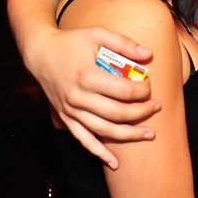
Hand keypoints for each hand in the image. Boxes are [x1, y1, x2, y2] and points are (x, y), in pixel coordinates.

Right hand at [28, 26, 159, 168]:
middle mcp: (78, 97)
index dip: (142, 90)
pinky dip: (99, 153)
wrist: (40, 53)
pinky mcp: (66, 118)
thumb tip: (148, 55)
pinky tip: (115, 163)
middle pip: (118, 113)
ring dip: (129, 135)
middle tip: (157, 107)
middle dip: (142, 113)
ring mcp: (71, 110)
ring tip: (149, 134)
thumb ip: (124, 43)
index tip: (149, 85)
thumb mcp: (97, 34)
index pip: (124, 91)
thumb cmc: (71, 41)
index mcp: (87, 76)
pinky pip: (84, 139)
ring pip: (104, 130)